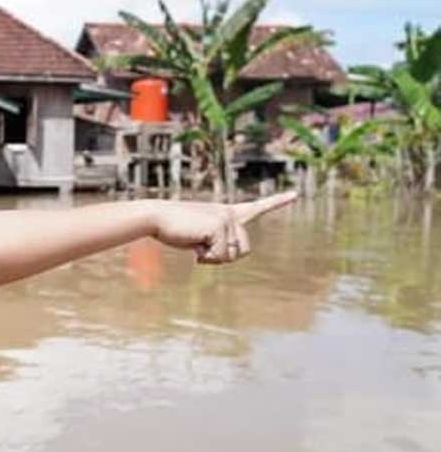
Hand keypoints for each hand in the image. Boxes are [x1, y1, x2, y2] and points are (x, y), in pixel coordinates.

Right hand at [150, 192, 297, 264]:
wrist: (157, 217)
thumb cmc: (173, 229)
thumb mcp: (200, 238)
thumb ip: (218, 244)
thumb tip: (231, 253)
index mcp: (228, 213)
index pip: (257, 208)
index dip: (277, 202)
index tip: (296, 194)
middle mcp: (231, 214)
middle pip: (243, 250)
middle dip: (223, 256)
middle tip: (200, 246)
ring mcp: (226, 219)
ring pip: (232, 255)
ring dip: (212, 257)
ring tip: (194, 241)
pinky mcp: (219, 226)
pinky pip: (220, 255)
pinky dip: (205, 257)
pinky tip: (192, 244)